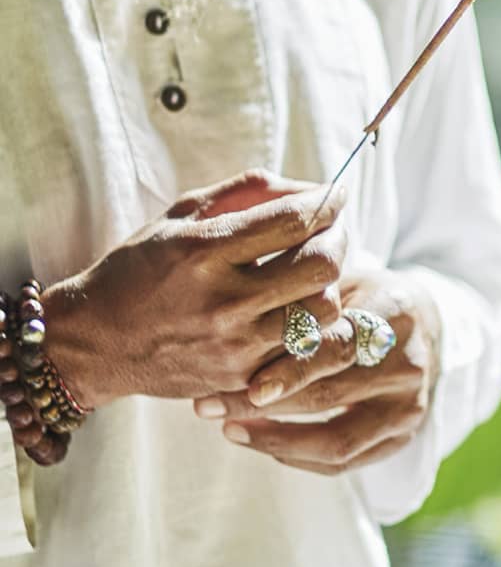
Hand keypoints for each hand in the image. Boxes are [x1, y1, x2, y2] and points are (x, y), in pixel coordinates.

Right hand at [44, 172, 346, 410]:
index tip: (337, 194)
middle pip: (321, 266)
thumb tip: (308, 188)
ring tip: (316, 272)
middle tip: (334, 231)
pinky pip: (306, 352)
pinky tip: (304, 307)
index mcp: (205, 251)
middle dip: (340, 239)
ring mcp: (234, 345)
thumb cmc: (140, 268)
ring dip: (330, 285)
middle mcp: (223, 300)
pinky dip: (316, 326)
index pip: (294, 220)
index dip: (328, 202)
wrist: (95, 342)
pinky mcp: (240, 378)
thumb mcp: (181, 216)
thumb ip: (245, 192)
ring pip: (323, 312)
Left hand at [191, 269, 440, 474]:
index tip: (243, 382)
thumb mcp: (343, 282)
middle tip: (209, 405)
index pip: (337, 346)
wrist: (427, 326)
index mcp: (395, 313)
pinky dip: (297, 457)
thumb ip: (302, 300)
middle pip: (330, 395)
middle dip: (261, 405)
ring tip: (229, 428)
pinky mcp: (403, 437)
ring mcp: (409, 406)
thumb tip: (232, 319)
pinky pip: (344, 462)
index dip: (290, 368)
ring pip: (336, 440)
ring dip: (275, 439)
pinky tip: (261, 440)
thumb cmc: (366, 299)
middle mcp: (409, 364)